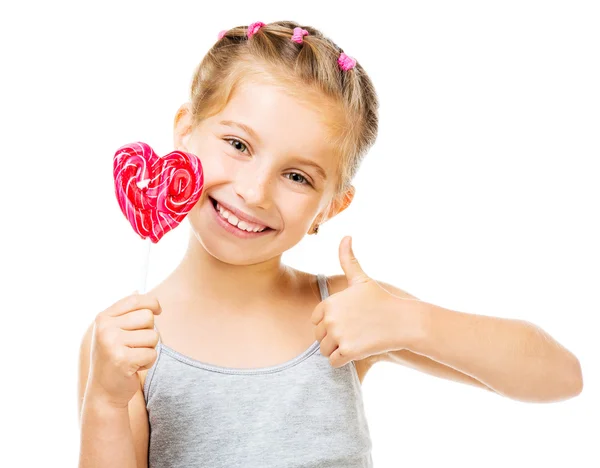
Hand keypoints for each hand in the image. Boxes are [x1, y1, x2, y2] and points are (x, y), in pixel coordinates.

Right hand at [87, 293, 161, 407]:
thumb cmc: (113, 358)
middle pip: (148, 316)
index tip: (159, 310)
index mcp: (103, 318)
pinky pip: (152, 353)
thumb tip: (138, 289)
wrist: (104, 392)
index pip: (135, 300)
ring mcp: (112, 343)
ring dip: (149, 348)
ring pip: (153, 336)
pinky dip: (148, 361)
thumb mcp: (113, 332)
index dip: (152, 302)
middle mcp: (105, 328)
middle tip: (136, 345)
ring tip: (134, 357)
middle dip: (149, 331)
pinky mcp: (122, 359)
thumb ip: (126, 312)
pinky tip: (135, 367)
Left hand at [311, 236, 407, 367]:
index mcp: (329, 302)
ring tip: (357, 340)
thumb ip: (348, 259)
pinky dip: (344, 360)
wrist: (403, 321)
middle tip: (355, 331)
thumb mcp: (361, 279)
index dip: (330, 322)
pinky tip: (359, 350)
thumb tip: (346, 236)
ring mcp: (338, 336)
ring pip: (325, 351)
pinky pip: (334, 362)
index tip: (347, 319)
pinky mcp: (348, 351)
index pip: (315, 320)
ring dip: (338, 350)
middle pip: (319, 337)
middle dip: (334, 338)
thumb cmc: (381, 300)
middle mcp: (330, 319)